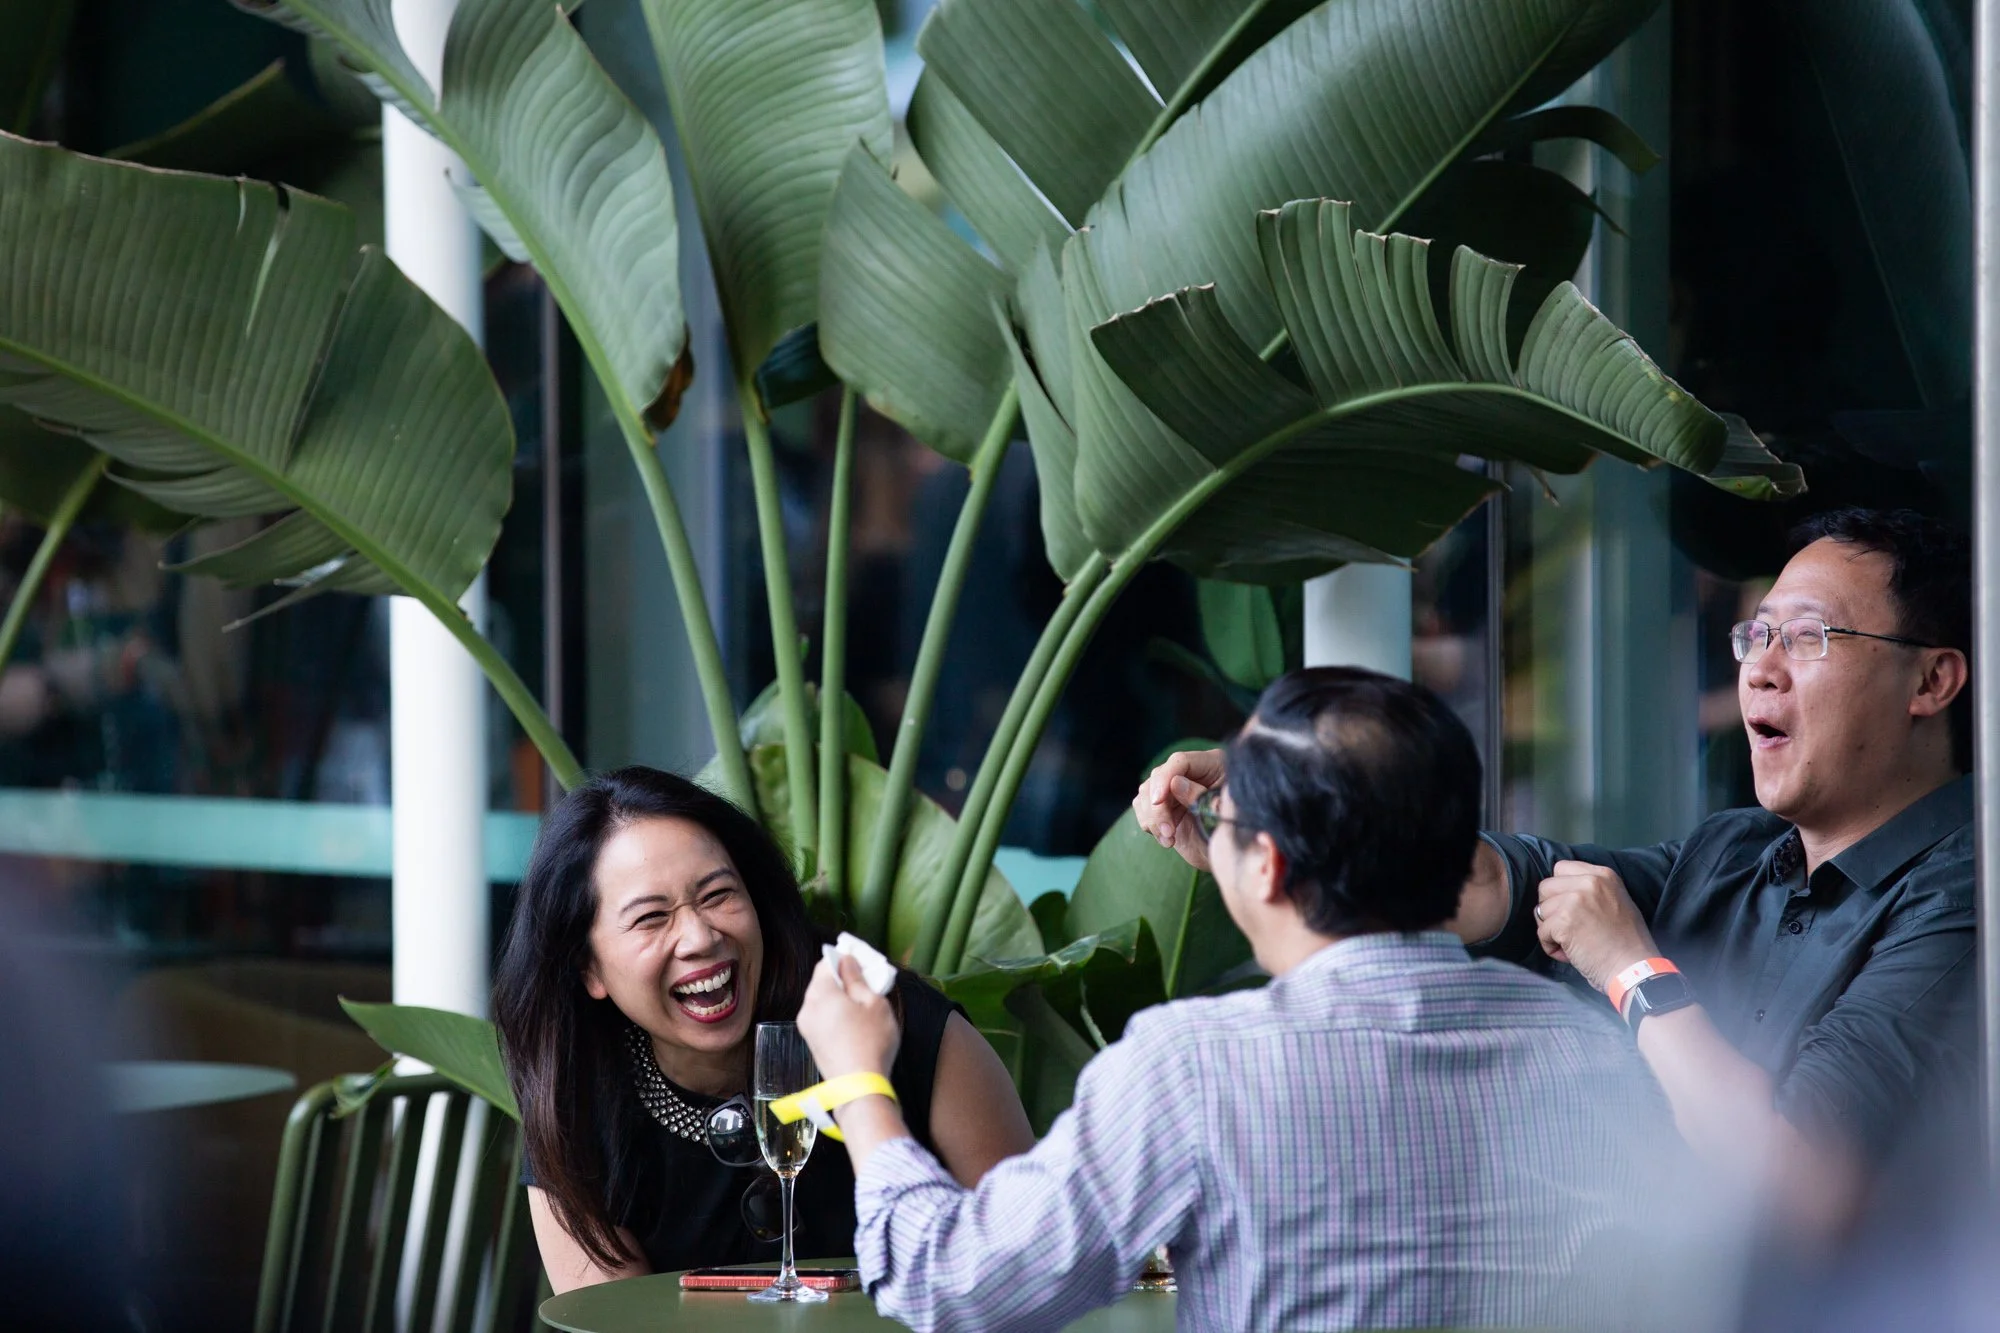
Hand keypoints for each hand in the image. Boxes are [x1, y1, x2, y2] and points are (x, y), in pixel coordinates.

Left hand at [797, 955, 900, 1079]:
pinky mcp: (811, 1041)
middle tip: (867, 986)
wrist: (859, 1087)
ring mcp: (806, 1026)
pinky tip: (854, 1024)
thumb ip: (857, 978)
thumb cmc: (871, 1042)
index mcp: (820, 993)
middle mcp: (807, 1007)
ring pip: (821, 1000)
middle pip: (821, 982)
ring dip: (839, 998)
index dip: (845, 960)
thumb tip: (847, 961)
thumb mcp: (874, 1003)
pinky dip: (834, 1014)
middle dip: (842, 979)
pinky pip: (821, 1017)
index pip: (826, 963)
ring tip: (863, 1008)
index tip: (863, 966)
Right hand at [1132, 748, 1225, 870]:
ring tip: (1169, 840)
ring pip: (1146, 793)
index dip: (1165, 778)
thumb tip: (1175, 783)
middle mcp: (1190, 773)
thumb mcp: (1222, 812)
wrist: (1232, 850)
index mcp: (1212, 765)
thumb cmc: (1234, 828)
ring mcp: (1174, 788)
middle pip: (1159, 776)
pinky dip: (1150, 825)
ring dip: (1152, 818)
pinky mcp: (1164, 805)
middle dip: (1158, 807)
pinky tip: (1167, 840)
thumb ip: (1200, 796)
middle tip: (1168, 832)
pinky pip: (1143, 808)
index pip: (1180, 761)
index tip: (1157, 801)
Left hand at [1534, 860, 1658, 993]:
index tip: (1569, 908)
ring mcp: (1575, 900)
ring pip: (1541, 910)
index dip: (1560, 890)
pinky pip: (1542, 931)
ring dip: (1550, 930)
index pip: (1561, 868)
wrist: (1633, 968)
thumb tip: (1560, 893)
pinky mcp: (1564, 921)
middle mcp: (1589, 882)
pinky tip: (1569, 954)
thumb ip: (1592, 892)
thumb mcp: (1617, 902)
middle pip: (1546, 888)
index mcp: (1603, 875)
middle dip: (1550, 909)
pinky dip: (1550, 946)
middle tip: (1568, 928)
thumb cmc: (1627, 943)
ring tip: (1572, 944)